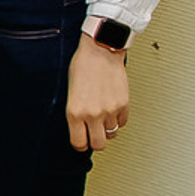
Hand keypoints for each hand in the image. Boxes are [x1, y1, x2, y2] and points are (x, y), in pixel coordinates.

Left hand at [66, 37, 129, 152]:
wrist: (101, 51)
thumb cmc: (83, 67)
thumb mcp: (70, 94)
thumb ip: (76, 113)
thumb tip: (81, 129)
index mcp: (74, 113)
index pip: (79, 143)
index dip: (80, 144)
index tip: (82, 140)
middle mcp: (92, 114)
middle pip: (98, 144)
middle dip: (95, 141)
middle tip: (93, 134)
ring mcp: (110, 110)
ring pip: (111, 134)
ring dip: (107, 128)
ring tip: (103, 117)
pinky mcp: (123, 104)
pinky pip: (122, 122)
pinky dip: (118, 119)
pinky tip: (112, 110)